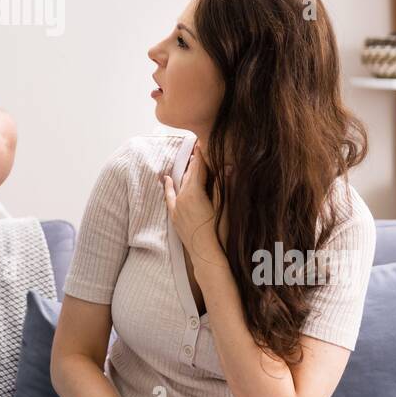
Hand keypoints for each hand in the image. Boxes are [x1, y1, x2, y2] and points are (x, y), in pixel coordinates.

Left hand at [162, 144, 228, 266]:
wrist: (207, 256)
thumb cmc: (220, 232)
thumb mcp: (225, 207)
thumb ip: (223, 186)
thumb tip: (229, 166)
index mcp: (194, 192)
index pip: (199, 167)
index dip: (202, 154)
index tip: (203, 141)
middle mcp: (182, 197)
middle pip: (190, 173)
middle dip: (195, 160)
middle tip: (198, 145)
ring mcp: (177, 207)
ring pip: (181, 183)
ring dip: (186, 171)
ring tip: (191, 159)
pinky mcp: (175, 216)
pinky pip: (169, 196)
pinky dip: (168, 186)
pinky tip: (166, 179)